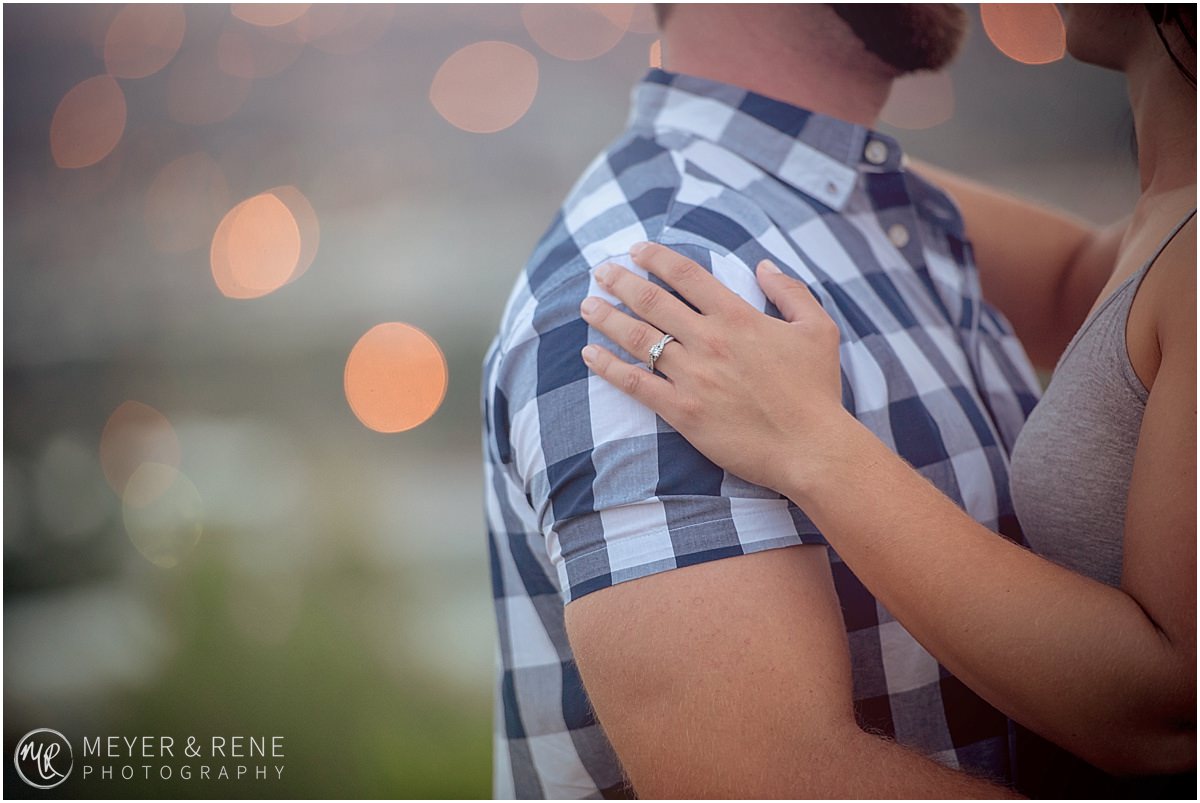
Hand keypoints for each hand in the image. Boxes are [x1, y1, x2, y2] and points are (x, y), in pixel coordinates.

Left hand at [580, 242, 851, 494]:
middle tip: (599, 271)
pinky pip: (635, 384)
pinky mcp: (682, 411)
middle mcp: (709, 341)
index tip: (636, 249)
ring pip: (638, 338)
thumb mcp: (817, 329)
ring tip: (586, 305)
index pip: (688, 277)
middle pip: (653, 302)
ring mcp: (693, 376)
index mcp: (738, 318)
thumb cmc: (817, 391)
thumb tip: (763, 265)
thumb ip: (791, 292)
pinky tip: (589, 355)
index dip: (658, 258)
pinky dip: (608, 368)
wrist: (811, 448)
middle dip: (621, 282)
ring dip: (607, 318)